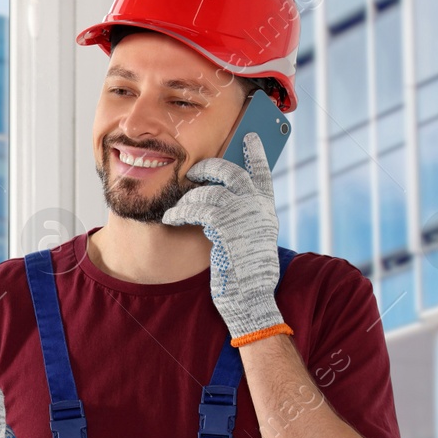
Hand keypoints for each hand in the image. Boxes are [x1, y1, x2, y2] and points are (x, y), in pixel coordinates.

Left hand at [162, 130, 288, 345]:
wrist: (250, 300)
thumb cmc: (245, 275)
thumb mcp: (248, 240)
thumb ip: (241, 218)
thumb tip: (223, 199)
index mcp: (266, 212)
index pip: (263, 174)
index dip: (257, 154)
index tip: (251, 137)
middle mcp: (259, 210)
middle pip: (231, 173)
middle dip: (208, 168)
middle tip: (193, 173)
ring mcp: (245, 218)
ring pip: (209, 192)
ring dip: (188, 198)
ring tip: (176, 208)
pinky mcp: (227, 229)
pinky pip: (198, 209)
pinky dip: (181, 211)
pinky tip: (171, 217)